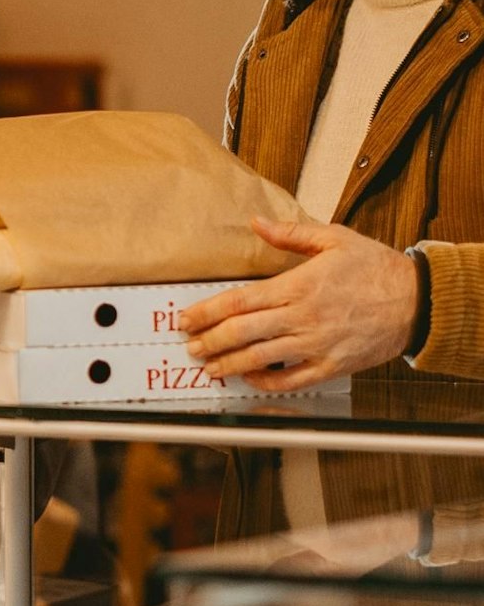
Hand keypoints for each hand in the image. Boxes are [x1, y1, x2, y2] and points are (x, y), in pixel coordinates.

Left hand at [179, 217, 414, 390]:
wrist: (419, 300)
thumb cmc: (377, 269)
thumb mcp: (335, 239)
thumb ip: (291, 234)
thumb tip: (256, 223)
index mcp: (298, 286)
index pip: (238, 301)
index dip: (206, 312)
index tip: (186, 318)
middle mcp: (303, 317)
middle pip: (241, 333)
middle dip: (209, 341)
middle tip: (191, 345)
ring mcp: (316, 344)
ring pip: (260, 359)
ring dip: (229, 364)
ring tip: (210, 366)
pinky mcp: (332, 366)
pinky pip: (291, 381)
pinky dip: (266, 382)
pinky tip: (250, 379)